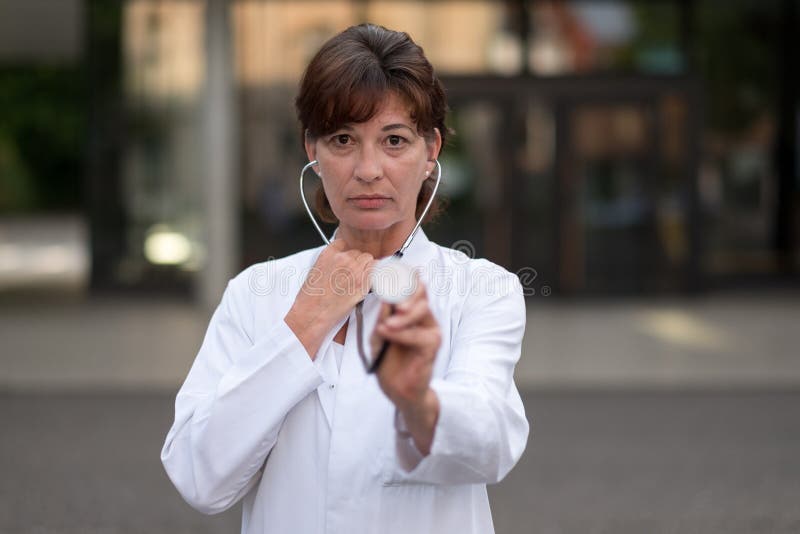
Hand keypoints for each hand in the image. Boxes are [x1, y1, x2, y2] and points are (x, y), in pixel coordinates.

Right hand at [285, 239, 373, 357]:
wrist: (313, 313)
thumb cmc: (312, 297)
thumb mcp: (316, 271)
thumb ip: (330, 261)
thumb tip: (341, 261)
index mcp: (329, 254)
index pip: (344, 244)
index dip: (346, 254)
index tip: (347, 261)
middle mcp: (343, 259)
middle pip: (358, 252)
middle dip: (357, 262)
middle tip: (353, 274)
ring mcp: (354, 270)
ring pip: (368, 259)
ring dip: (366, 267)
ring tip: (359, 279)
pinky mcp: (363, 283)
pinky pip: (376, 271)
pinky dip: (374, 275)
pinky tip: (368, 282)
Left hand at [372, 276, 440, 452]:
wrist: (398, 390)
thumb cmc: (389, 362)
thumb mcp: (379, 336)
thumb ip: (383, 318)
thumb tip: (385, 298)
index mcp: (412, 312)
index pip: (412, 286)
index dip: (402, 276)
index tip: (387, 271)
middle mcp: (424, 318)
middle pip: (421, 291)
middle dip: (405, 288)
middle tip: (388, 293)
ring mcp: (431, 331)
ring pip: (422, 310)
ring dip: (402, 315)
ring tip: (385, 324)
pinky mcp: (432, 347)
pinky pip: (419, 335)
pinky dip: (401, 333)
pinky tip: (388, 333)